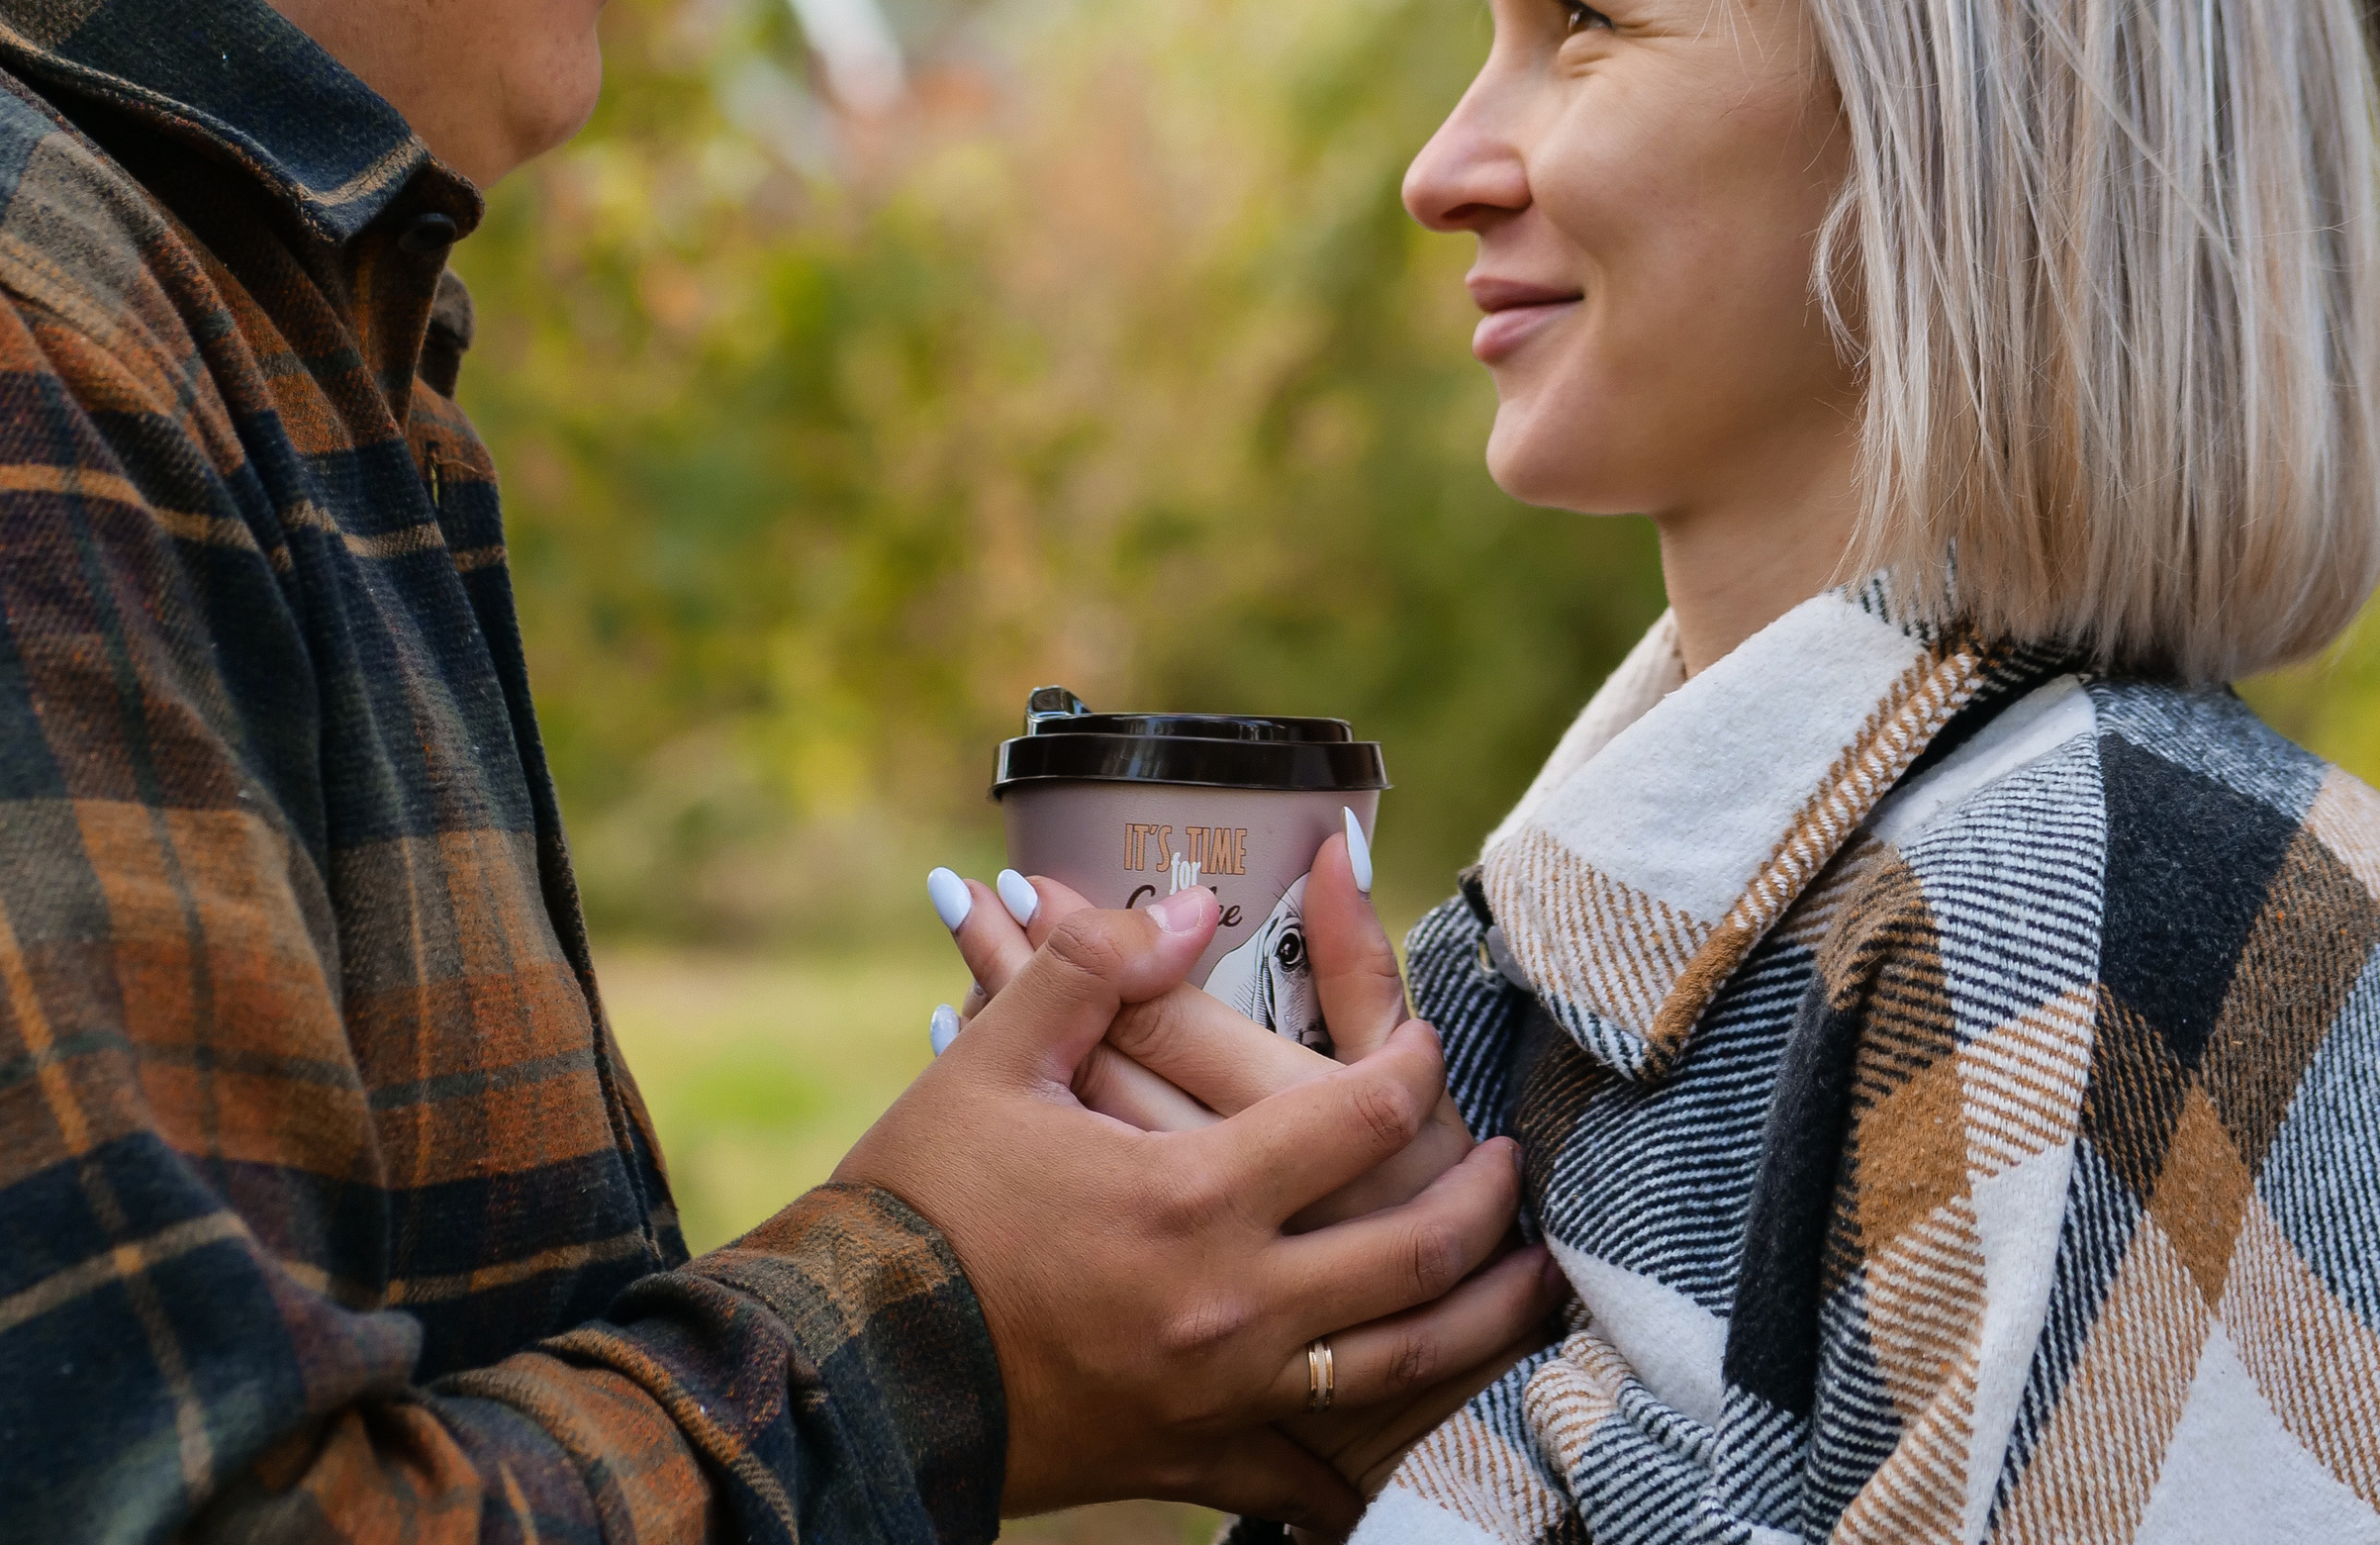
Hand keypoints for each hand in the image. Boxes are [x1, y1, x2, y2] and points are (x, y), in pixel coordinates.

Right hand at [839, 886, 1557, 1527]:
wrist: (850, 1371)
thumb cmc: (919, 1202)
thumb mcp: (999, 1057)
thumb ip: (1100, 964)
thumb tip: (1193, 902)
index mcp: (1192, 1194)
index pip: (1357, 1117)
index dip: (1414, 1070)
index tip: (1431, 1048)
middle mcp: (1229, 1303)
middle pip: (1412, 1254)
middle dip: (1482, 1205)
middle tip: (1516, 1169)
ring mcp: (1218, 1395)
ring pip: (1396, 1368)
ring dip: (1477, 1323)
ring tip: (1529, 1284)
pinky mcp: (1188, 1460)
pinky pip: (1306, 1478)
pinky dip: (1363, 1465)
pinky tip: (1402, 1446)